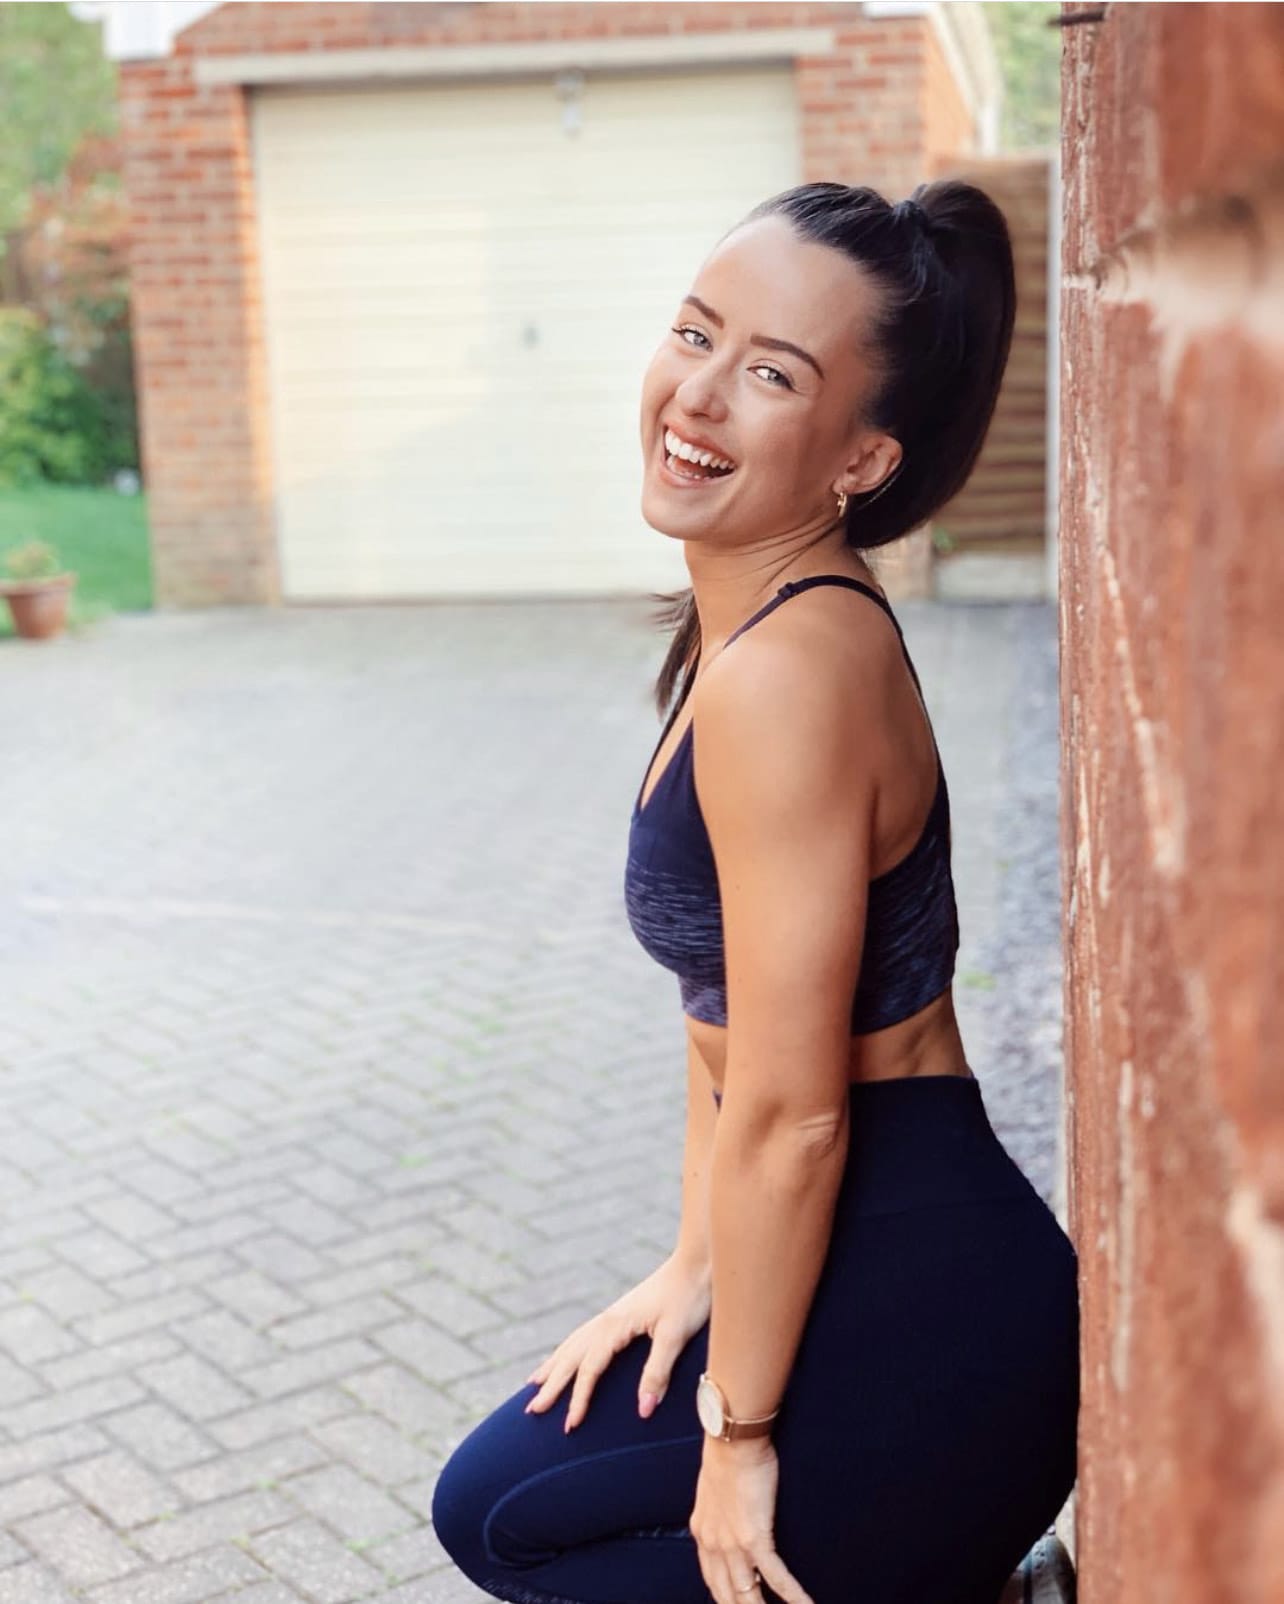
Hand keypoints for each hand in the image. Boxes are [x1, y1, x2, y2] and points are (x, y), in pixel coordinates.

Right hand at [523, 1252, 711, 1431]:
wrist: (698, 1261)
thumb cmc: (689, 1296)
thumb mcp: (676, 1336)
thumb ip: (657, 1372)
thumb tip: (642, 1411)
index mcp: (615, 1326)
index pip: (589, 1369)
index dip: (578, 1399)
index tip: (569, 1427)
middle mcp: (607, 1319)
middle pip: (571, 1356)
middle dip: (551, 1385)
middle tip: (530, 1411)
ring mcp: (612, 1315)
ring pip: (573, 1344)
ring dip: (553, 1365)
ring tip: (533, 1383)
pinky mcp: (621, 1313)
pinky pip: (585, 1336)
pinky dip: (569, 1350)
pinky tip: (567, 1355)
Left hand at [690, 1438, 814, 1603]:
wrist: (732, 1439)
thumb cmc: (726, 1454)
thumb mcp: (712, 1489)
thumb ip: (717, 1511)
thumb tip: (728, 1517)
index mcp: (702, 1531)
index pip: (712, 1579)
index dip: (724, 1598)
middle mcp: (713, 1544)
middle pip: (727, 1594)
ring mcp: (733, 1545)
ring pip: (749, 1595)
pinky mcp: (754, 1538)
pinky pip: (776, 1578)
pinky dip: (793, 1596)